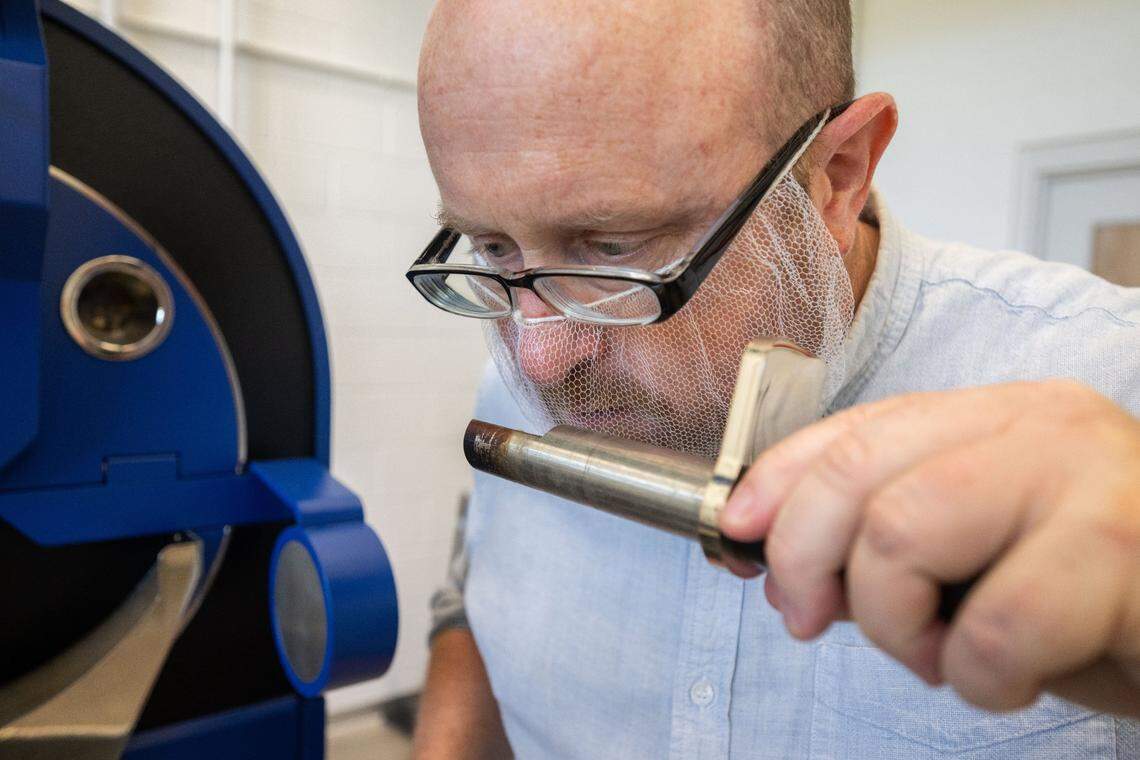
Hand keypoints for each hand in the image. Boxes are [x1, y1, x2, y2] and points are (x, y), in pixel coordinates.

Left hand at [720, 380, 1139, 716]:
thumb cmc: (1102, 599)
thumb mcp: (983, 558)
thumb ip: (891, 543)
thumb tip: (780, 563)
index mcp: (998, 417)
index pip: (856, 429)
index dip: (779, 481)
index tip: (735, 532)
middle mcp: (1039, 424)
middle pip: (860, 473)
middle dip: (807, 554)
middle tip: (810, 617)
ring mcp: (1085, 475)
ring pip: (903, 533)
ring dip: (899, 624)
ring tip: (942, 653)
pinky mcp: (1123, 545)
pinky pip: (993, 625)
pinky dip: (976, 675)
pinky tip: (1011, 676)